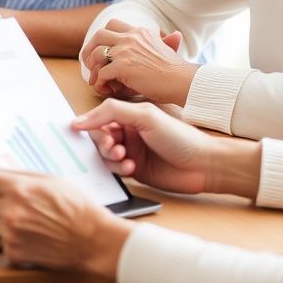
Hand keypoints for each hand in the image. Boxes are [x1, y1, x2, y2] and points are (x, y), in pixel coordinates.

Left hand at [0, 168, 131, 277]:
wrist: (93, 240)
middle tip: (8, 199)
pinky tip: (28, 234)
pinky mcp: (14, 253)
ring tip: (22, 218)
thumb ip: (19, 174)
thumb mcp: (51, 180)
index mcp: (19, 189)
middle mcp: (11, 211)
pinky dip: (9, 238)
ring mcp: (11, 234)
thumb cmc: (78, 208)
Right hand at [72, 99, 261, 198]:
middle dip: (101, 142)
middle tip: (112, 146)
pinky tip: (131, 167)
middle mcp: (129, 132)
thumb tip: (81, 119)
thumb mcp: (145, 116)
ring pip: (105, 155)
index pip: (100, 117)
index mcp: (130, 115)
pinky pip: (114, 170)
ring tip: (123, 156)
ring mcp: (131, 151)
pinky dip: (118, 169)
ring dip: (109, 156)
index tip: (78, 130)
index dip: (89, 124)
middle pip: (99, 137)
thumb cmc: (181, 137)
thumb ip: (111, 112)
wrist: (204, 165)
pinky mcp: (134, 170)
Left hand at [82, 20, 194, 103]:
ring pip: (96, 53)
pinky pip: (101, 73)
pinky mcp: (123, 66)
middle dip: (89, 49)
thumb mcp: (169, 49)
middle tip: (89, 63)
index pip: (113, 25)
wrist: (183, 81)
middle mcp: (131, 37)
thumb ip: (166, 42)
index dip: (103, 37)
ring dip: (93, 68)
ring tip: (97, 80)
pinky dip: (100, 82)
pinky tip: (106, 89)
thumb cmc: (177, 71)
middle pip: (99, 35)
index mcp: (140, 32)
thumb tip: (176, 35)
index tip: (101, 50)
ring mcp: (125, 50)